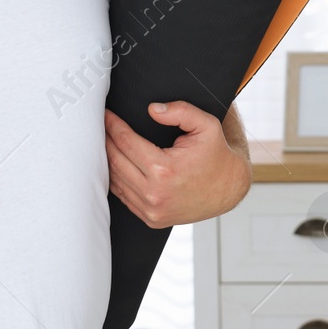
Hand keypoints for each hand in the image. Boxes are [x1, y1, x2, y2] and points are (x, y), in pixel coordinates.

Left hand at [104, 101, 252, 228]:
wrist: (228, 189)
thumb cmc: (216, 155)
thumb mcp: (207, 125)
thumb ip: (181, 111)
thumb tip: (152, 109)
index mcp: (164, 170)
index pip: (126, 142)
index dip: (113, 125)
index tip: (105, 114)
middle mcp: (154, 194)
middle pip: (115, 161)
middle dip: (105, 140)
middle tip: (99, 125)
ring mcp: (151, 210)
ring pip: (115, 180)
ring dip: (107, 160)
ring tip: (103, 142)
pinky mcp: (151, 219)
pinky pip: (124, 196)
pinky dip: (116, 179)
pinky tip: (114, 163)